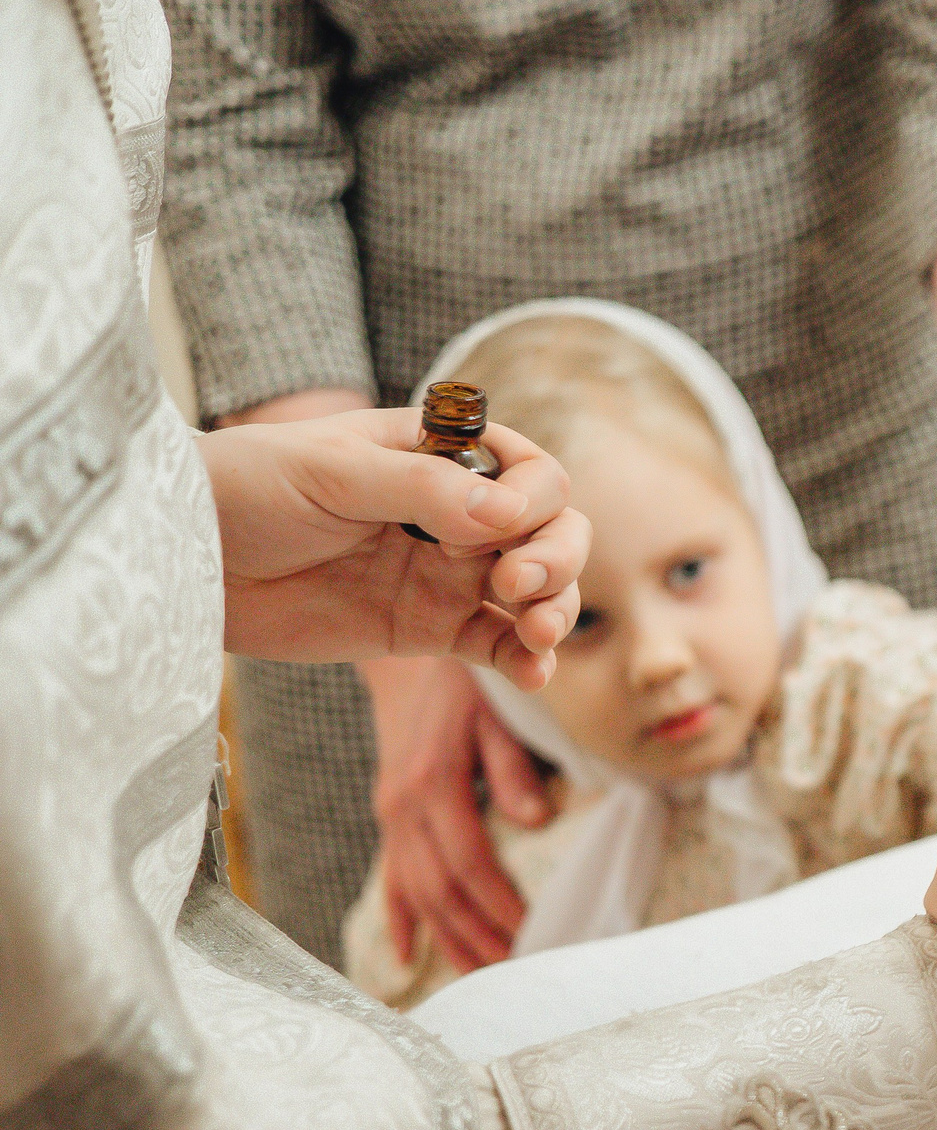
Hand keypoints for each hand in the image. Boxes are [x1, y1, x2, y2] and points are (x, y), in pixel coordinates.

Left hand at [203, 407, 585, 687]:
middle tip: (517, 583)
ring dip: (555, 610)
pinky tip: (533, 673)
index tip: (493, 526)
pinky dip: (526, 661)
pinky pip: (496, 647)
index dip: (533, 498)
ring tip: (535, 634)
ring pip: (538, 592)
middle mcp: (456, 514)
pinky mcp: (428, 630)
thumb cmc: (247, 487)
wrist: (186, 558)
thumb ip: (420, 489)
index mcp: (440, 456)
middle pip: (552, 530)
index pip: (529, 472)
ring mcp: (446, 574)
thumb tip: (508, 515)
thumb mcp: (329, 471)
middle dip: (558, 556)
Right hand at [366, 658, 554, 970]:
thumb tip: (537, 820)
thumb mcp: (496, 711)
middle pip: (439, 888)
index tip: (530, 932)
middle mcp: (403, 807)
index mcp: (432, 782)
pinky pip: (391, 879)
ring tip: (483, 979)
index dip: (497, 901)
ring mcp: (391, 817)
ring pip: (416, 893)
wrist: (410, 662)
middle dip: (476, 934)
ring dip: (448, 939)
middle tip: (515, 974)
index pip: (468, 860)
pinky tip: (409, 960)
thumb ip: (513, 764)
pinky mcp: (389, 820)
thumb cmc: (466, 683)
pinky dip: (400, 921)